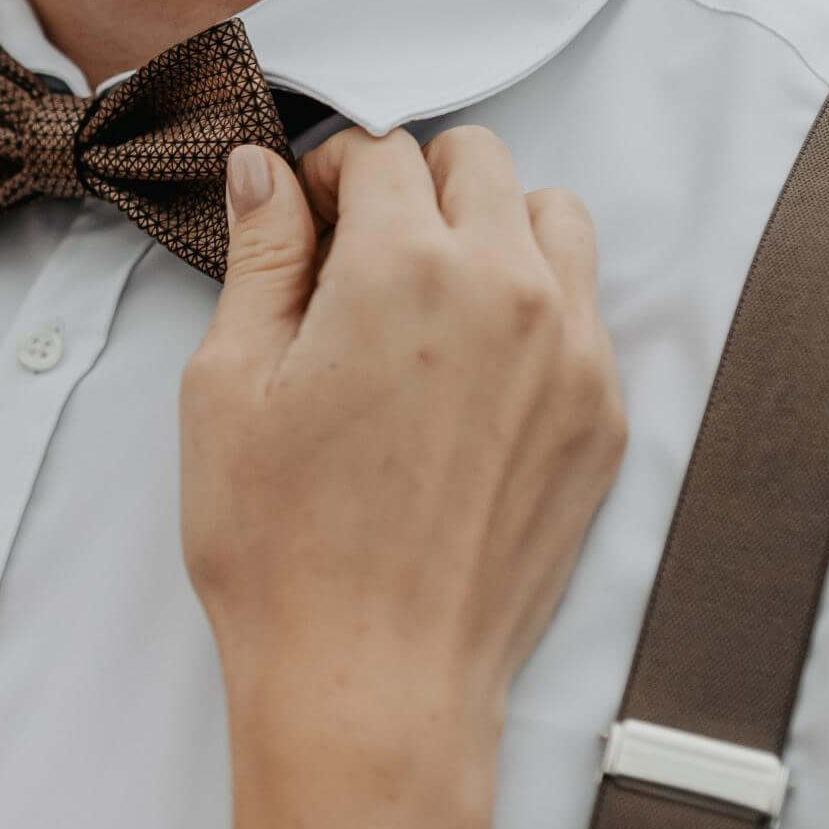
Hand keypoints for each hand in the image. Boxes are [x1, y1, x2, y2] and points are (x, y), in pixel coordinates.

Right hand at [179, 127, 625, 811]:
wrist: (372, 678)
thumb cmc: (281, 545)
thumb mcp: (228, 385)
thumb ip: (260, 257)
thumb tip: (263, 173)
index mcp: (404, 266)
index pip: (381, 151)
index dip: (326, 172)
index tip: (301, 215)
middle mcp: (508, 289)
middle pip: (479, 162)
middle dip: (413, 183)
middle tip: (357, 251)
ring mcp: (572, 353)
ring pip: (554, 219)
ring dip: (491, 227)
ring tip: (427, 300)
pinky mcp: (601, 417)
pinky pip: (584, 311)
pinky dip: (533, 306)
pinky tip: (466, 375)